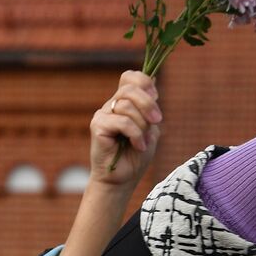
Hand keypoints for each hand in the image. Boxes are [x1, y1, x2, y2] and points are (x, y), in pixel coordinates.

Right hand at [89, 71, 161, 190]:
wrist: (122, 179)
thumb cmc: (135, 155)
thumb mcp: (150, 127)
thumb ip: (150, 108)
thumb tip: (152, 86)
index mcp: (123, 102)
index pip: (129, 77)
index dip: (144, 82)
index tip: (156, 97)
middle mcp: (111, 106)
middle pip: (129, 88)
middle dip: (148, 103)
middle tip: (157, 121)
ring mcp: (102, 115)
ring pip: (127, 106)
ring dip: (142, 124)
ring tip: (143, 141)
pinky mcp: (98, 127)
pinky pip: (122, 121)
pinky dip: (135, 134)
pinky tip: (137, 146)